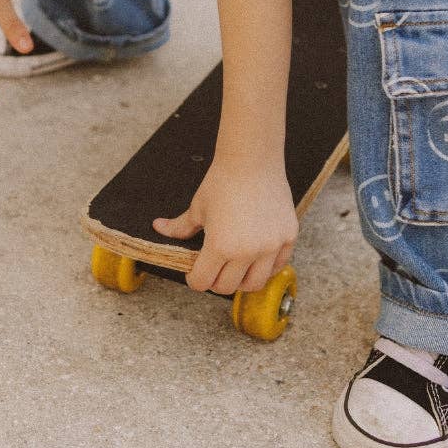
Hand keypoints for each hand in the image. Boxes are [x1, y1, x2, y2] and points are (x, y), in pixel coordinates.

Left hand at [152, 154, 297, 294]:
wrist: (252, 160)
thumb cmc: (222, 181)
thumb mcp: (198, 207)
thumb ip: (180, 226)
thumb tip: (159, 228)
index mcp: (220, 246)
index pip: (203, 282)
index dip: (194, 279)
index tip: (194, 272)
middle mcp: (247, 252)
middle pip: (227, 287)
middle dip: (215, 281)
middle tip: (213, 269)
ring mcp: (270, 246)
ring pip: (255, 284)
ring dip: (241, 280)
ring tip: (235, 268)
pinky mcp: (288, 237)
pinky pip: (278, 266)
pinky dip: (265, 268)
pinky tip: (256, 259)